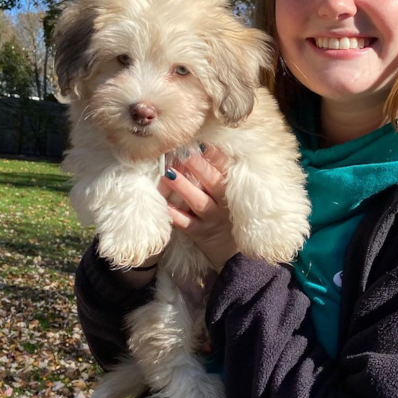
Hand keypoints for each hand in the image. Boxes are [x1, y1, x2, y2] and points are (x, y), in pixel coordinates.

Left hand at [158, 144, 239, 271]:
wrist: (234, 254)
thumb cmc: (227, 216)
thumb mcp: (231, 195)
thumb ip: (218, 174)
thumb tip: (199, 147)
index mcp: (232, 190)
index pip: (226, 168)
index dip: (215, 155)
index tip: (201, 143)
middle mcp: (224, 203)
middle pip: (213, 182)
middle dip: (199, 166)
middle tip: (184, 152)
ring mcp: (212, 219)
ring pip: (199, 202)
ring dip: (184, 187)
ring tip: (169, 173)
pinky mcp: (200, 234)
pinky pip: (186, 223)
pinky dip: (175, 214)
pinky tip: (164, 205)